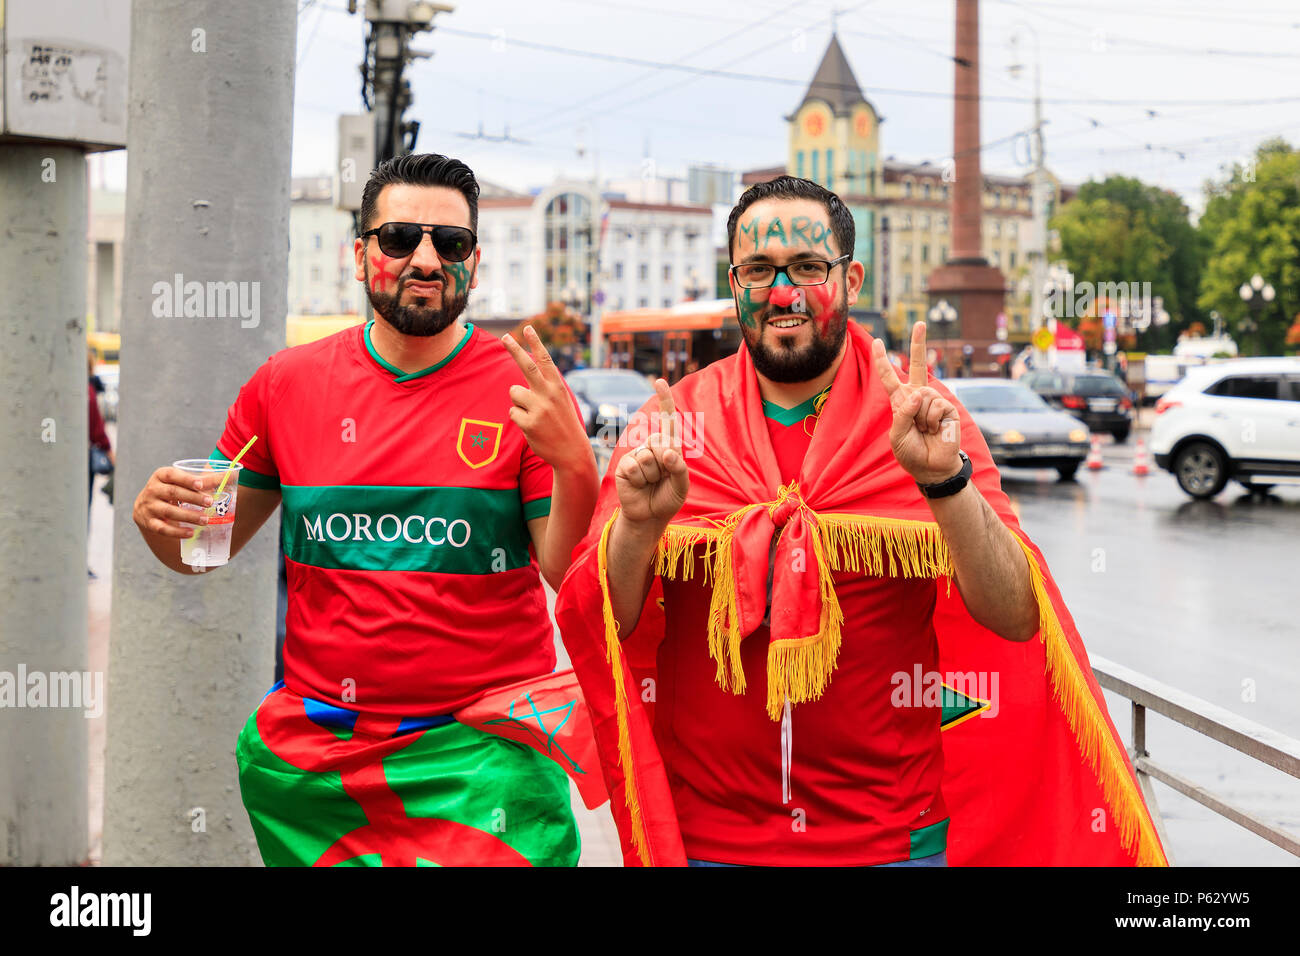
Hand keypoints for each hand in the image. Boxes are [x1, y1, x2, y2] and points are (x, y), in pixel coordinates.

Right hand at [133, 466, 216, 538]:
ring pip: (168, 511)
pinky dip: (177, 532)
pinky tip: (191, 533)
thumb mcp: (183, 482)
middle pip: (172, 492)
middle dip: (193, 498)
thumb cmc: (173, 491)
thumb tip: (234, 475)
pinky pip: (162, 529)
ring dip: (188, 516)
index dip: (186, 479)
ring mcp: (148, 507)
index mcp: (161, 476)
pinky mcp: (148, 523)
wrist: (147, 507)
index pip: (172, 475)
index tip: (201, 484)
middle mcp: (152, 490)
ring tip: (205, 520)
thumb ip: (205, 480)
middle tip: (210, 502)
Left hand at [502, 325, 592, 470]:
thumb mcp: (561, 401)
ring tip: (533, 413)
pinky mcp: (529, 423)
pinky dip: (519, 417)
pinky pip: (512, 411)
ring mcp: (539, 408)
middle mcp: (549, 394)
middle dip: (514, 349)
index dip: (535, 343)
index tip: (528, 328)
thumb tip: (526, 371)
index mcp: (558, 386)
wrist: (572, 452)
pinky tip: (532, 426)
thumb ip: (546, 386)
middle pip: (527, 366)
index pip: (545, 360)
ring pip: (514, 392)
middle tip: (504, 337)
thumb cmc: (563, 424)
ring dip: (518, 401)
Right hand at [614, 379, 689, 528]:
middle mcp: (650, 447)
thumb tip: (666, 452)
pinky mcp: (624, 466)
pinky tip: (638, 486)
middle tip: (662, 478)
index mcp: (667, 447)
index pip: (667, 420)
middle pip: (660, 440)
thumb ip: (679, 467)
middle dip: (665, 462)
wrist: (649, 517)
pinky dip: (640, 480)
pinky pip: (635, 467)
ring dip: (653, 475)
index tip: (659, 382)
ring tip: (650, 483)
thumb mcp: (682, 485)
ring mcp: (635, 455)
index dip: (664, 400)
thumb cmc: (667, 499)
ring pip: (648, 456)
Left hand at [872, 321, 962, 484]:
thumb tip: (919, 393)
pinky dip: (931, 421)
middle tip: (920, 323)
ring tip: (924, 431)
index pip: (889, 377)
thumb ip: (904, 413)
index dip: (883, 361)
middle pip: (919, 365)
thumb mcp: (897, 434)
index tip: (878, 342)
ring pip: (923, 396)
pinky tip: (935, 430)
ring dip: (920, 418)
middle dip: (919, 344)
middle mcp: (918, 396)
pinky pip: (935, 406)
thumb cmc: (911, 452)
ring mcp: (933, 400)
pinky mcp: (947, 408)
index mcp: (901, 401)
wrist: (931, 467)